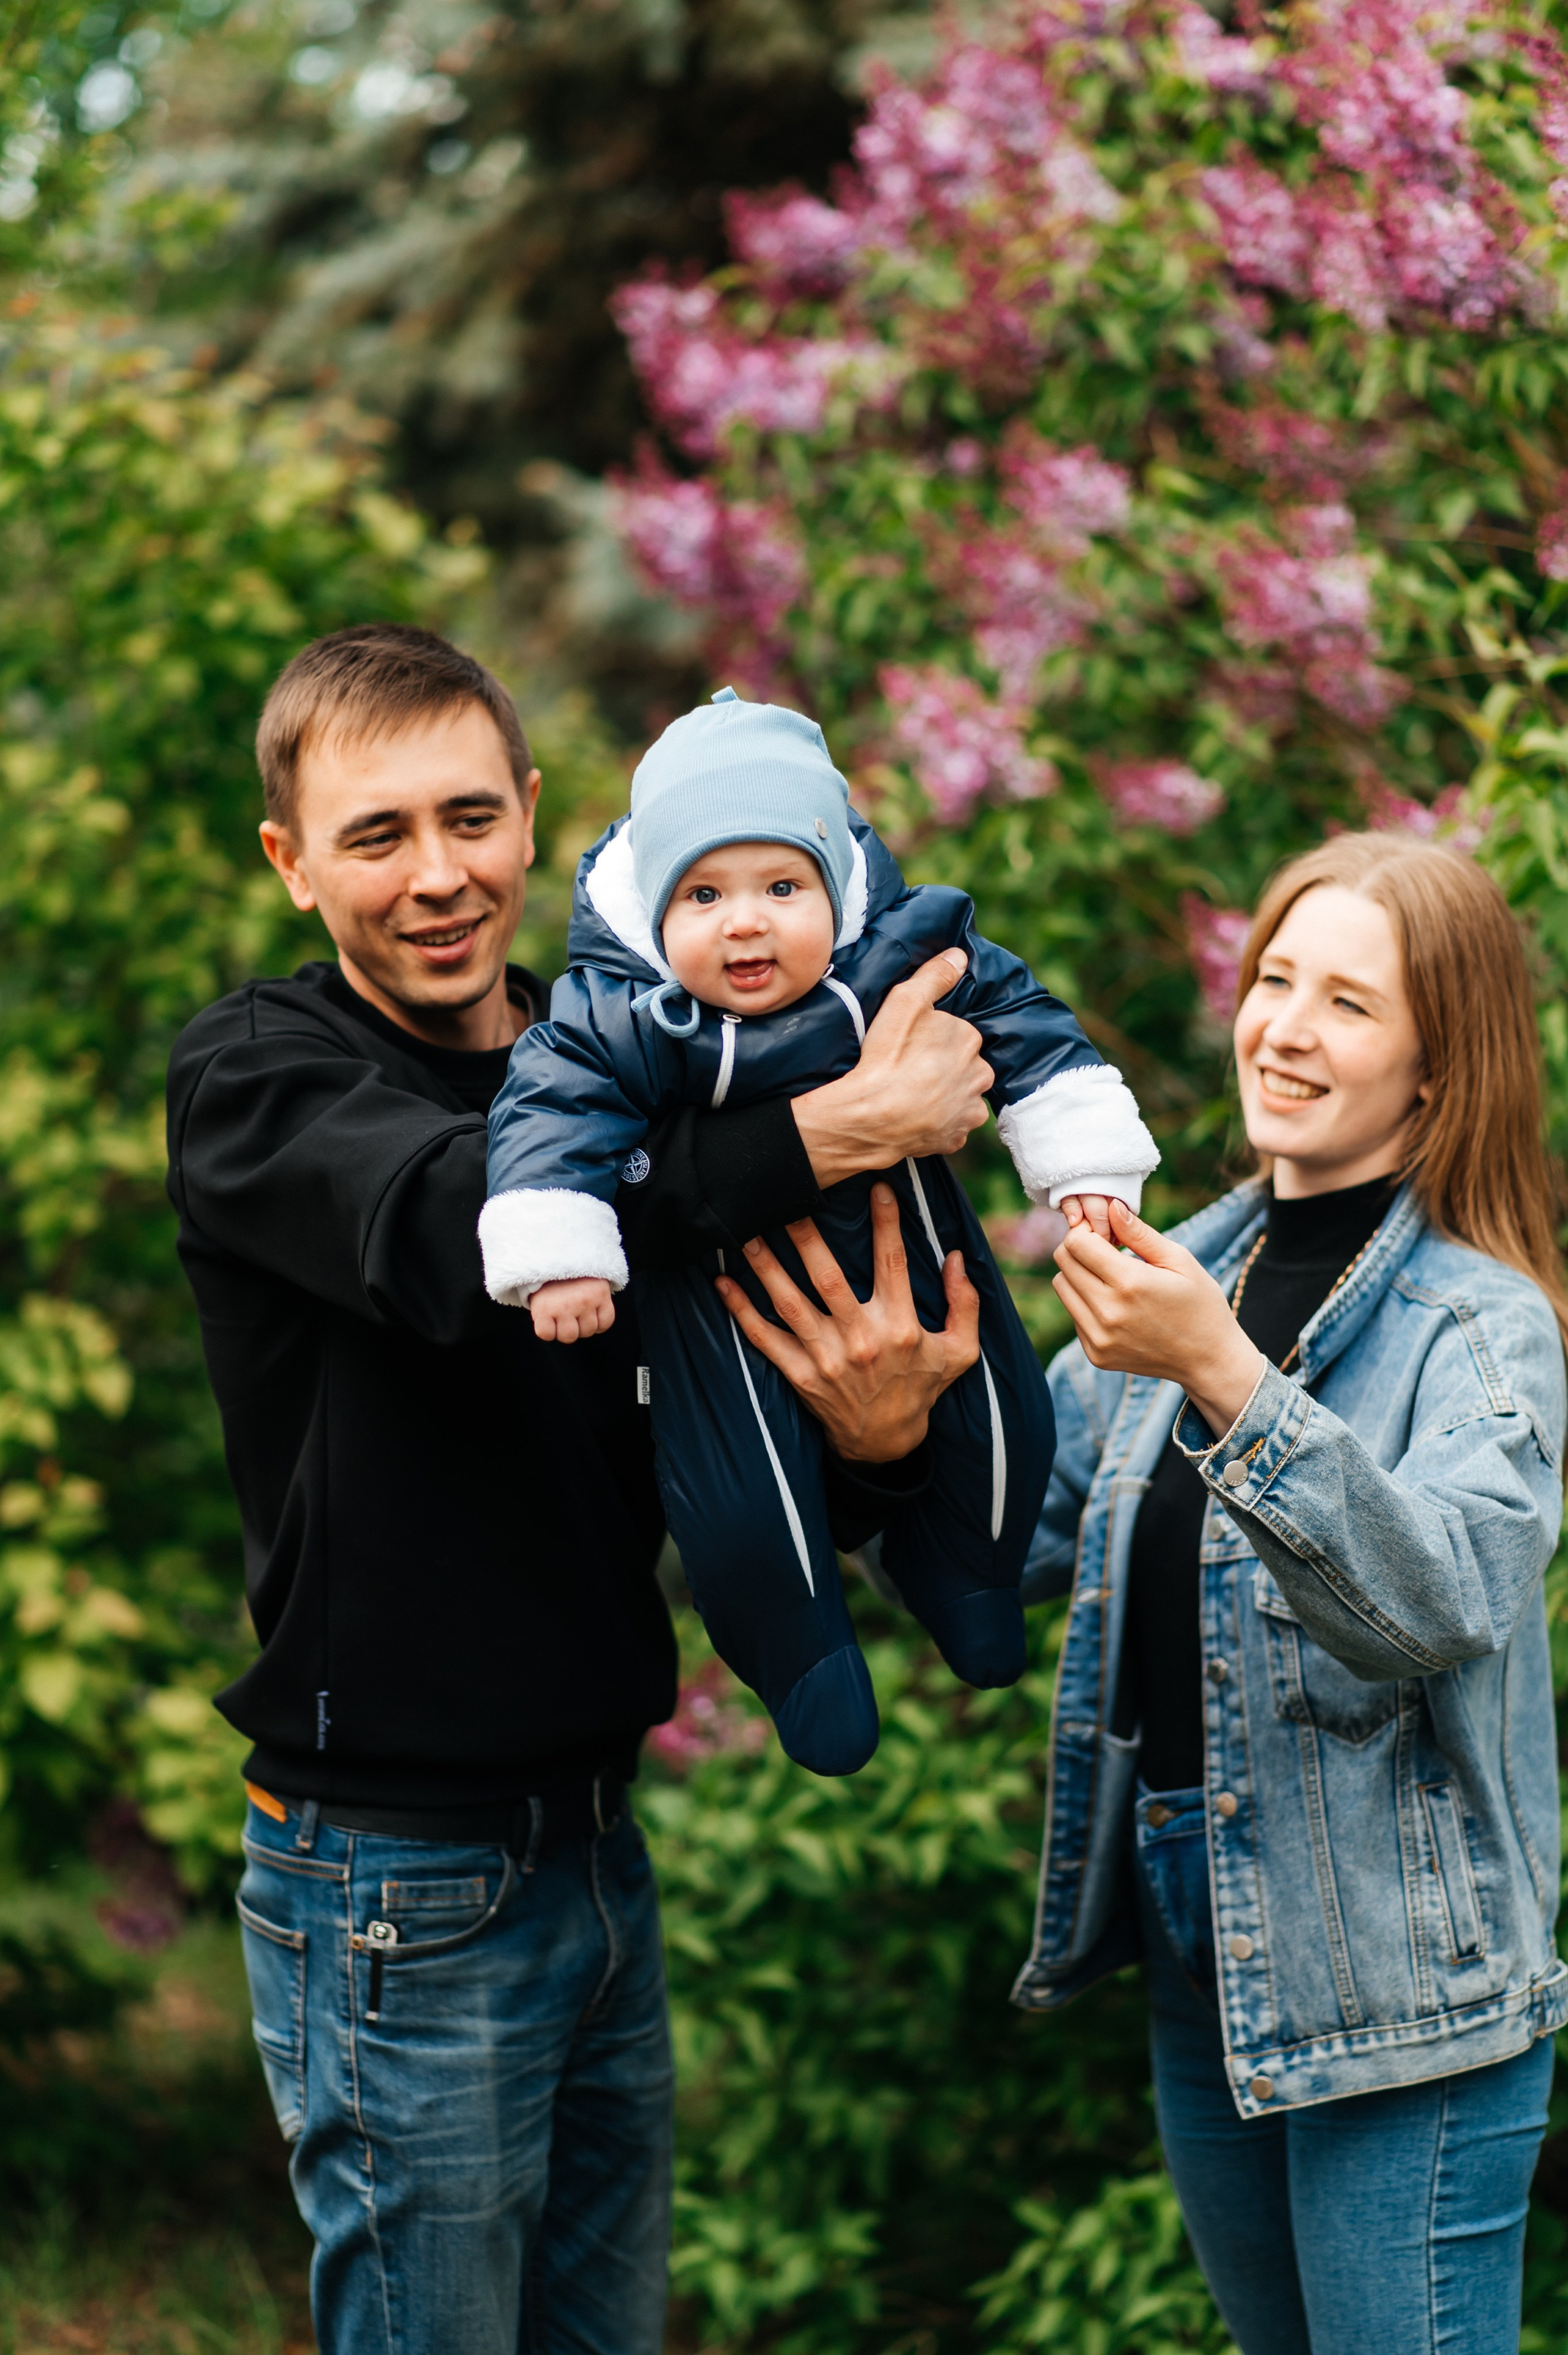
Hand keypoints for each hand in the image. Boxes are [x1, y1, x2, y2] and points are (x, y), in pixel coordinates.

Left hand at [529, 1277, 615, 1343]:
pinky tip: (594, 1314)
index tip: (549, 1318)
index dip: (549, 1329)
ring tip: (580, 1311)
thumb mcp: (539, 1297)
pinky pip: (606, 1322)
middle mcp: (564, 1306)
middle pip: (570, 1336)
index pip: (546, 1334)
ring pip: (589, 1330)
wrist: (568, 1251)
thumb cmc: (552, 1280)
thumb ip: (544, 1316)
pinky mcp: (602, 1296)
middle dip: (568, 1329)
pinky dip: (601, 1323)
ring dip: (585, 1324)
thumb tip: (554, 1333)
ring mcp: (585, 1302)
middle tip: (566, 1316)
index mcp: (544, 1307)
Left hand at [714, 1181, 979, 1461]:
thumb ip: (964, 1304)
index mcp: (900, 1327)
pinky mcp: (801, 1376)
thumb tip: (957, 1257)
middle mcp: (861, 1340)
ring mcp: (827, 1359)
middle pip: (828, 1279)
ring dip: (766, 1268)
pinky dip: (741, 1312)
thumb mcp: (960, 1351)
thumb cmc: (921, 1387)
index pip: (892, 1264)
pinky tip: (723, 1284)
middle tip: (787, 1202)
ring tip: (747, 1234)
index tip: (877, 1188)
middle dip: (805, 1238)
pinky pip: (766, 1339)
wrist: (885, 1441)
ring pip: (791, 1304)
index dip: (886, 1224)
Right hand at [790, 950, 991, 1187]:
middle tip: (910, 1070)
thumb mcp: (904, 1003)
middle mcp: (980, 1075)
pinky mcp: (957, 1139)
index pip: (957, 1034)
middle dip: (944, 1067)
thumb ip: (934, 977)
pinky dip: (938, 1122)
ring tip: (912, 1095)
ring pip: (961, 1096)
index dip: (933, 1039)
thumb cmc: (885, 1058)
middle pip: (963, 1065)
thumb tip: (960, 956)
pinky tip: (916, 1116)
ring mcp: (969, 1110)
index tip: (910, 1045)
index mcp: (970, 1039)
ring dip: (944, 1095)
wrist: (870, 1117)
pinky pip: (951, 1126)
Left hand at [1051, 1198, 1264, 1438]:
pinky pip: (1073, 1316)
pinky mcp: (1096, 1355)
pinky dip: (1087, 1304)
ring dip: (1079, 1276)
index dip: (1087, 1231)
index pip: (1076, 1243)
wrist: (1209, 1360)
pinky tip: (1117, 1307)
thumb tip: (1111, 1207)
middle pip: (1063, 1262)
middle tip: (1107, 1252)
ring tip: (1111, 1278)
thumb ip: (1140, 1233)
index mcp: (1129, 1283)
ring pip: (1062, 1288)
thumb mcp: (1180, 1261)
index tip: (1106, 1235)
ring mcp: (1099, 1338)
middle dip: (1080, 1249)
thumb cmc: (1200, 1304)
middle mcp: (1107, 1312)